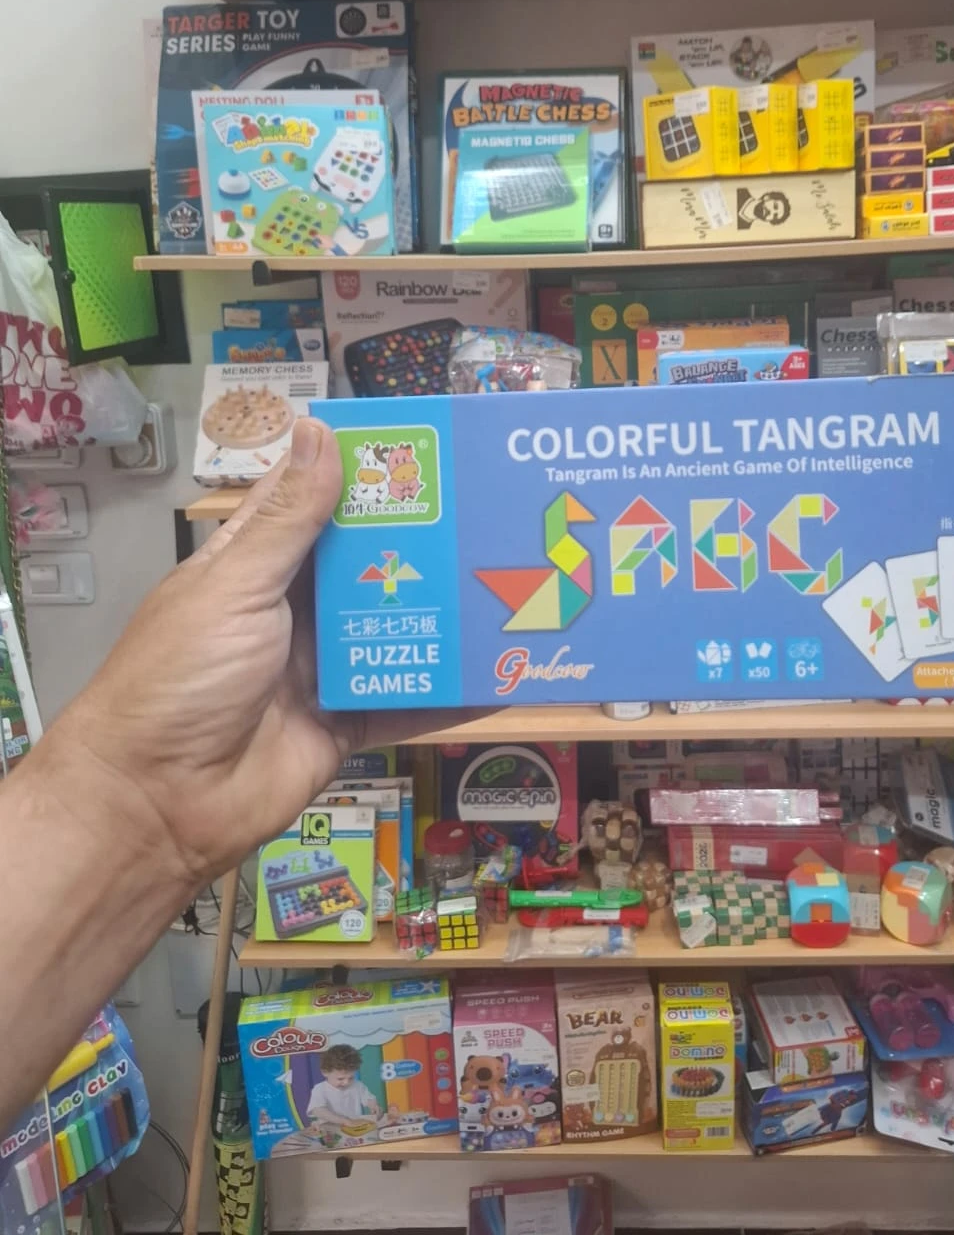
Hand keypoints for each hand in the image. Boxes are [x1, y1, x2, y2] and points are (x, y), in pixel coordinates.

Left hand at [54, 418, 456, 888]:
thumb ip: (288, 520)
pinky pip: (408, 700)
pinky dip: (450, 690)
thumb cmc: (181, 680)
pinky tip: (503, 671)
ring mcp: (322, 668)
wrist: (158, 805)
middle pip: (367, 564)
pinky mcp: (346, 722)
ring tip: (514, 578)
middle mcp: (292, 610)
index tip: (425, 445)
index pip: (312, 503)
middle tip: (494, 509)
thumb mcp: (234, 588)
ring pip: (396, 628)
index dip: (360, 473)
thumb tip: (319, 430)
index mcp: (254, 566)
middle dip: (422, 541)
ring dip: (445, 610)